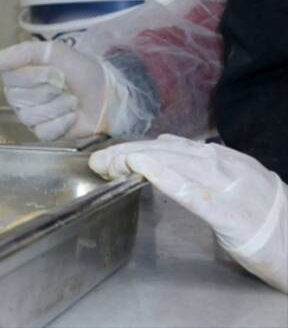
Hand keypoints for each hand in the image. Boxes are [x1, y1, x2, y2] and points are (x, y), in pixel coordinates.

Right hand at [0, 40, 132, 139]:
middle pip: (18, 97)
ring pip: (31, 115)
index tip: (56, 71)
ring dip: (58, 106)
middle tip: (65, 85)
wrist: (108, 95)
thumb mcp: (55, 52)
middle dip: (48, 90)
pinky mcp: (43, 133)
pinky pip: (43, 130)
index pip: (9, 77)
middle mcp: (19, 96)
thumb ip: (24, 52)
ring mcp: (30, 116)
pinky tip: (72, 116)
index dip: (34, 75)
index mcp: (19, 75)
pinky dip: (62, 122)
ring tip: (72, 101)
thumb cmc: (81, 71)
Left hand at [91, 135, 286, 291]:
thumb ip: (198, 164)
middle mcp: (224, 165)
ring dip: (138, 162)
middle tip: (98, 161)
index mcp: (222, 158)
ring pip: (174, 165)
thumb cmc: (262, 215)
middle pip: (166, 152)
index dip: (137, 148)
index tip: (110, 154)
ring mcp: (228, 187)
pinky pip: (193, 192)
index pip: (170, 147)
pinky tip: (145, 170)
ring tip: (111, 164)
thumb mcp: (231, 180)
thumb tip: (164, 146)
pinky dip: (166, 178)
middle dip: (128, 154)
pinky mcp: (231, 213)